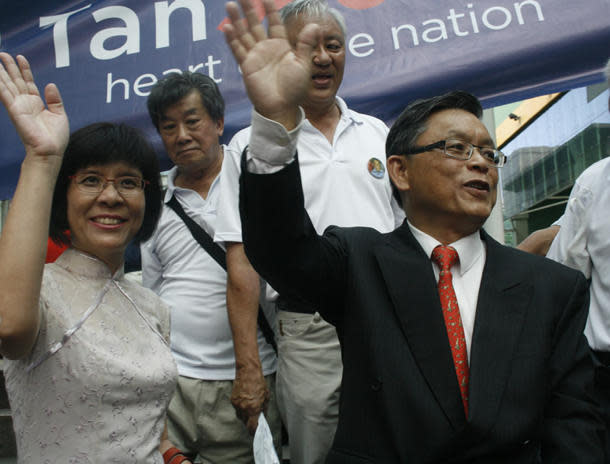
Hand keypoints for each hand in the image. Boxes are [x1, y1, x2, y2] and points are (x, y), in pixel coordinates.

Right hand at [0, 53, 67, 161]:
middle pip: (16, 81)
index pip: (29, 82)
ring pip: (8, 85)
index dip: (24, 70)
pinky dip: (0, 85)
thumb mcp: (59, 114)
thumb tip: (50, 84)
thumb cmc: (55, 137)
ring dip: (2, 73)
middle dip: (10, 67)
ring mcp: (19, 106)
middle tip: (2, 53)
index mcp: (36, 103)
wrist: (50, 151)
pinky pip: (5, 95)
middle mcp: (26, 103)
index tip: (21, 57)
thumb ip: (54, 99)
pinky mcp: (15, 110)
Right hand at [223, 0, 319, 128]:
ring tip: (230, 5)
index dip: (270, 9)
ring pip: (244, 33)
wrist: (282, 106)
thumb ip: (306, 44)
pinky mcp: (247, 66)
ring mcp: (255, 56)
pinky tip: (227, 27)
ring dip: (237, 20)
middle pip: (256, 23)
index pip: (274, 22)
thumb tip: (315, 25)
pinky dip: (232, 39)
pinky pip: (238, 50)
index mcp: (281, 46)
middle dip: (249, 9)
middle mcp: (266, 48)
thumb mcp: (303, 64)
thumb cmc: (295, 88)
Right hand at [231, 365, 269, 434]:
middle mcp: (244, 408)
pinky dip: (241, 408)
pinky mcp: (233, 400)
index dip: (253, 431)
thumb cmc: (259, 382)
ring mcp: (237, 404)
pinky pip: (237, 408)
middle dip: (250, 422)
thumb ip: (264, 409)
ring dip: (245, 415)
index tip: (255, 432)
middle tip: (254, 419)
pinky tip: (245, 402)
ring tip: (250, 408)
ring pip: (240, 416)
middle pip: (245, 422)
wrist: (248, 372)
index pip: (252, 426)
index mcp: (253, 408)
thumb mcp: (266, 396)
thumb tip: (262, 416)